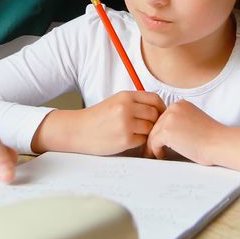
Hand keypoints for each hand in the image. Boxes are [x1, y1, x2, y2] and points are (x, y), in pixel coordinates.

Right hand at [35, 91, 165, 155]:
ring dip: (147, 133)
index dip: (161, 107)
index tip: (161, 114)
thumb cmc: (97, 118)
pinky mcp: (125, 140)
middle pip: (155, 114)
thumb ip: (135, 103)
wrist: (78, 131)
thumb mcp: (115, 102)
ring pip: (150, 128)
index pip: (154, 99)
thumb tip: (158, 109)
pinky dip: (139, 142)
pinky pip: (143, 141)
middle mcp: (126, 108)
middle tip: (150, 127)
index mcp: (125, 96)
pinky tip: (129, 140)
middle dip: (155, 122)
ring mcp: (126, 125)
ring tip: (136, 134)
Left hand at [145, 100, 239, 170]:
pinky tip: (162, 156)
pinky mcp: (166, 132)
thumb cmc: (212, 138)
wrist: (220, 143)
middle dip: (156, 138)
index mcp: (180, 104)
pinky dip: (155, 151)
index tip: (160, 140)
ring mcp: (169, 119)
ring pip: (152, 134)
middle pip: (156, 125)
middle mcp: (173, 108)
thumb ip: (180, 121)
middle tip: (156, 149)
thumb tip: (167, 132)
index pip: (163, 117)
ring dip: (153, 145)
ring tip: (157, 154)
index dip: (161, 130)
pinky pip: (152, 143)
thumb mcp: (193, 120)